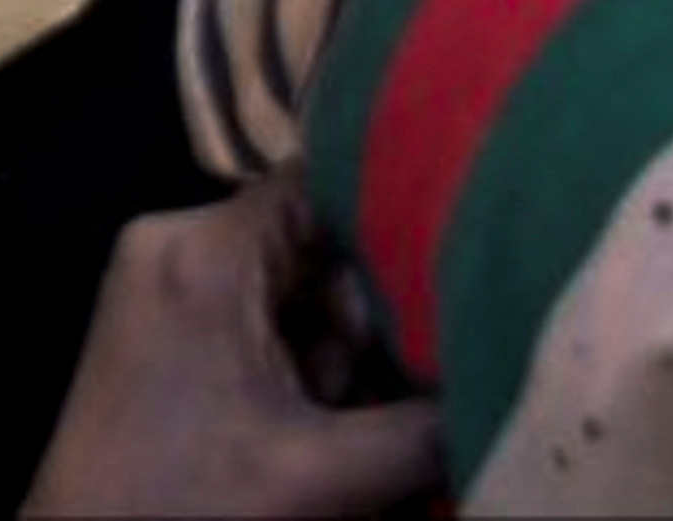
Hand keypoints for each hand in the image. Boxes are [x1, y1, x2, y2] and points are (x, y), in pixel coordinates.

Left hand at [27, 182, 443, 520]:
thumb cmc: (195, 503)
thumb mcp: (332, 468)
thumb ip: (429, 423)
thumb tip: (507, 379)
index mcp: (200, 247)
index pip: (323, 184)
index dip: (398, 222)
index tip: (462, 273)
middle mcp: (175, 243)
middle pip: (316, 245)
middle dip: (366, 320)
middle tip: (386, 387)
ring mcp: (165, 286)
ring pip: (297, 293)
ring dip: (338, 359)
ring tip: (338, 423)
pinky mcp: (166, 332)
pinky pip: (262, 323)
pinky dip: (302, 371)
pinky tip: (314, 428)